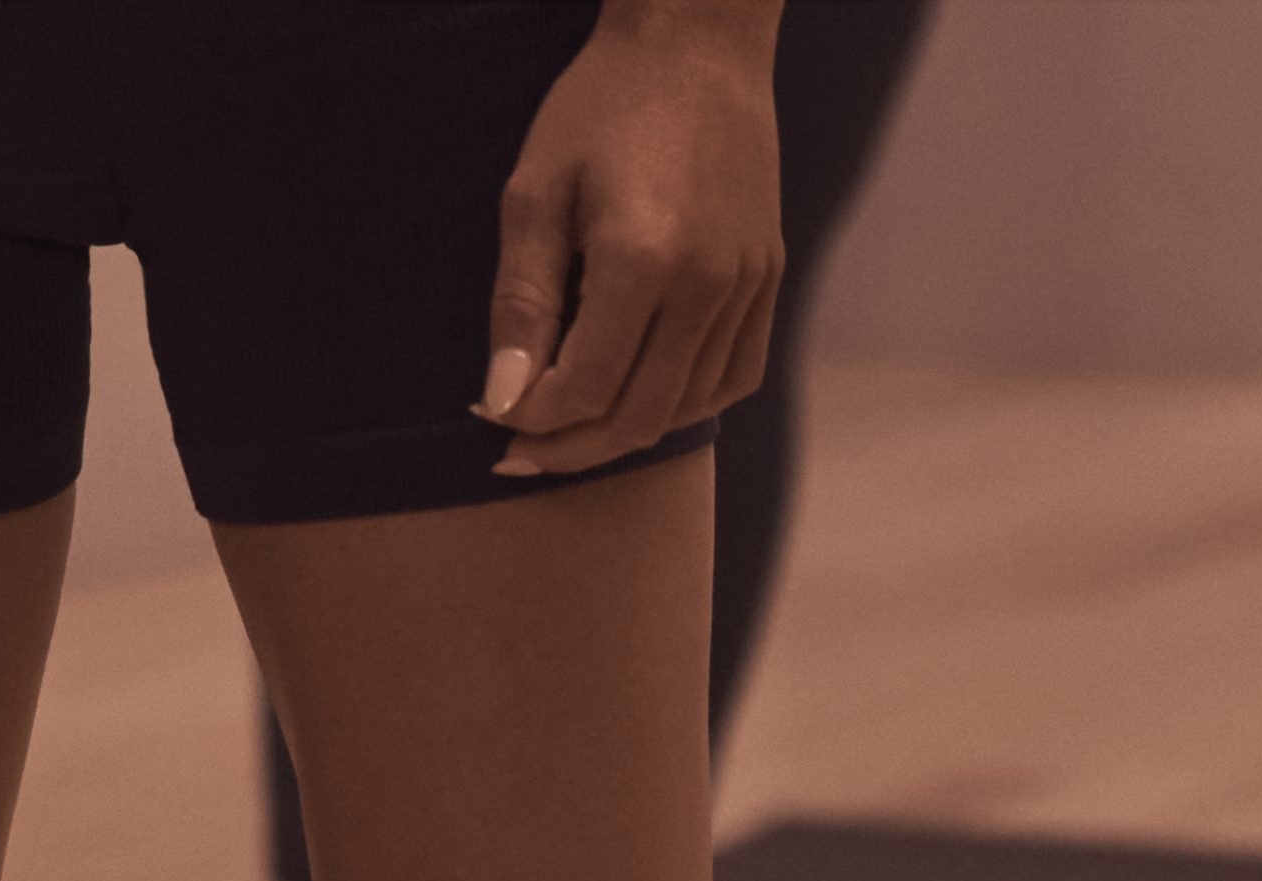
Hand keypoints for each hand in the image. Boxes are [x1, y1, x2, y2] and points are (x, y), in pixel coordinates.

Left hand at [483, 3, 786, 477]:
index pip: (584, 388)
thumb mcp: (536, 191)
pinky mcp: (769, 277)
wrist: (696, 46)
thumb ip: (520, 302)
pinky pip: (735, 377)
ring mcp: (748, 285)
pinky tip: (644, 396)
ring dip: (624, 431)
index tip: (492, 415)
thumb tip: (503, 398)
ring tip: (573, 428)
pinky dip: (686, 405)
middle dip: (571, 448)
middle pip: (638, 417)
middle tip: (521, 453)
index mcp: (642, 260)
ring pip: (687, 408)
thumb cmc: (601, 106)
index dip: (532, 419)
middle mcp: (706, 285)